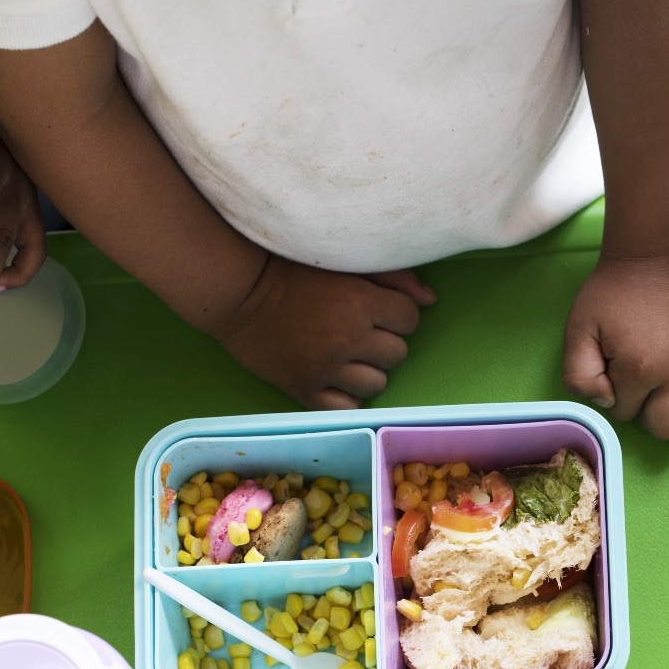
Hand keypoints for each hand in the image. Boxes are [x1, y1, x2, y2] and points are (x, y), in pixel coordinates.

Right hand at [219, 256, 435, 410]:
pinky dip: (345, 395)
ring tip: (346, 356)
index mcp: (360, 302)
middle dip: (384, 342)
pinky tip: (333, 377)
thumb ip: (393, 276)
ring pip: (377, 383)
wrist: (238, 293)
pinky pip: (347, 407)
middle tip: (359, 332)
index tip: (376, 310)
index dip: (396, 314)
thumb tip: (430, 300)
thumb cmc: (291, 270)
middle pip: (398, 353)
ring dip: (367, 370)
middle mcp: (347, 338)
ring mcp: (325, 369)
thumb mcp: (344, 262)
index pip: (410, 319)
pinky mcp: (304, 390)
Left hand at [563, 254, 668, 439]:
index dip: (616, 399)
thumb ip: (579, 375)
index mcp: (640, 368)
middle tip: (643, 390)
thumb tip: (608, 402)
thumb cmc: (613, 291)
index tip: (616, 375)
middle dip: (650, 416)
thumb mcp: (578, 330)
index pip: (626, 414)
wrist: (653, 253)